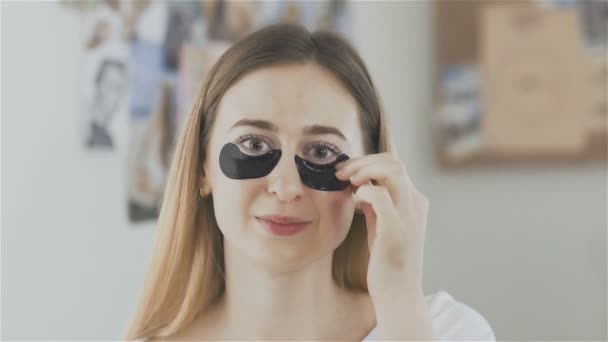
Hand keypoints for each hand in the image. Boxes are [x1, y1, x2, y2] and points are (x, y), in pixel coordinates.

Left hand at [335, 152, 428, 300]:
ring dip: (364, 170)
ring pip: (392, 170)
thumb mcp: (381, 224)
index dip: (368, 162)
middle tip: (341, 172)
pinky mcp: (397, 228)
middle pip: (394, 162)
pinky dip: (364, 193)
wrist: (398, 291)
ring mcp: (409, 214)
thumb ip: (375, 203)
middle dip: (363, 161)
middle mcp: (415, 203)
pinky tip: (355, 203)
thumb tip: (360, 186)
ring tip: (348, 180)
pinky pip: (380, 196)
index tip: (346, 171)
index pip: (394, 165)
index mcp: (413, 200)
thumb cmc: (387, 260)